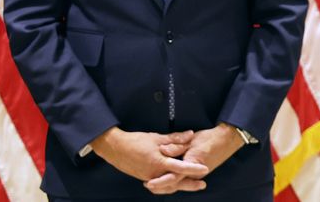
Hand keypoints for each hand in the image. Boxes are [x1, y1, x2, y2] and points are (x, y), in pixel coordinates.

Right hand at [90, 127, 207, 184]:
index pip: (179, 167)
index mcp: (157, 163)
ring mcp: (148, 177)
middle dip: (189, 184)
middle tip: (203, 184)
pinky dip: (169, 183)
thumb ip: (175, 139)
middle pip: (175, 181)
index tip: (205, 169)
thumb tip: (190, 135)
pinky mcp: (145, 177)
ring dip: (180, 184)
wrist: (115, 149)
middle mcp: (154, 173)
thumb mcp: (157, 138)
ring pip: (167, 184)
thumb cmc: (135, 142)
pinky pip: (160, 183)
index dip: (193, 168)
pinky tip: (176, 180)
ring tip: (192, 184)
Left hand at [146, 124, 242, 193]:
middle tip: (148, 184)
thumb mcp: (192, 140)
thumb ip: (177, 146)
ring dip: (167, 184)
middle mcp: (196, 172)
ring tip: (154, 183)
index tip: (149, 183)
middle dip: (162, 187)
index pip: (174, 176)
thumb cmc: (211, 138)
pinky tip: (168, 176)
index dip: (161, 181)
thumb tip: (163, 150)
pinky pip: (185, 179)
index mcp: (193, 164)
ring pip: (180, 183)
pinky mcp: (199, 172)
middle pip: (176, 184)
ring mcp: (198, 174)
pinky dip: (175, 180)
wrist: (227, 139)